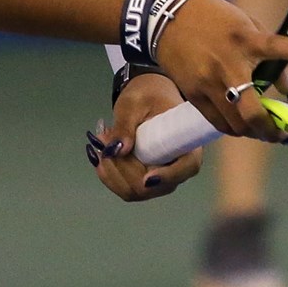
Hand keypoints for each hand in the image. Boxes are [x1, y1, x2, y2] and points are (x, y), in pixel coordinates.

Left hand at [87, 72, 197, 201]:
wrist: (146, 98)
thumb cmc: (147, 95)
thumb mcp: (133, 104)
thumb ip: (125, 125)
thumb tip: (117, 150)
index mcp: (187, 143)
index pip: (187, 167)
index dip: (168, 176)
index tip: (147, 177)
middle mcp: (178, 166)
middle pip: (152, 185)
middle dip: (122, 168)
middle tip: (103, 139)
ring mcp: (161, 178)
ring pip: (135, 191)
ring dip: (112, 171)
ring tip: (101, 142)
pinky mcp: (146, 181)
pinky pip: (126, 189)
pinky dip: (109, 175)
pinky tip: (100, 156)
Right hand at [151, 0, 287, 141]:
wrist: (166, 17)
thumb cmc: (213, 19)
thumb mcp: (246, 25)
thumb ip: (268, 53)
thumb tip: (284, 89)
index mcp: (245, 40)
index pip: (276, 45)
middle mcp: (227, 64)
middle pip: (252, 111)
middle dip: (271, 130)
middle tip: (282, 134)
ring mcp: (208, 83)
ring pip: (235, 125)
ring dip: (253, 131)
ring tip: (262, 129)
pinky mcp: (193, 94)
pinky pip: (217, 122)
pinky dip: (233, 127)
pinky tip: (240, 124)